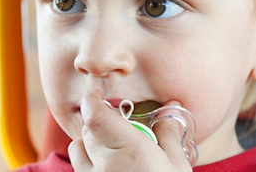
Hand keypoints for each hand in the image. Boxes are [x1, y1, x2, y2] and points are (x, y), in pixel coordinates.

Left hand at [68, 90, 192, 171]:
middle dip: (97, 121)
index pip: (95, 117)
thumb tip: (171, 108)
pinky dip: (90, 162)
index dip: (92, 100)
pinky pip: (82, 171)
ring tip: (113, 146)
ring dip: (90, 142)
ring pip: (78, 151)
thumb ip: (169, 134)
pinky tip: (112, 168)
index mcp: (129, 152)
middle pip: (86, 131)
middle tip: (117, 123)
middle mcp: (103, 167)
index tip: (95, 92)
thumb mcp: (178, 166)